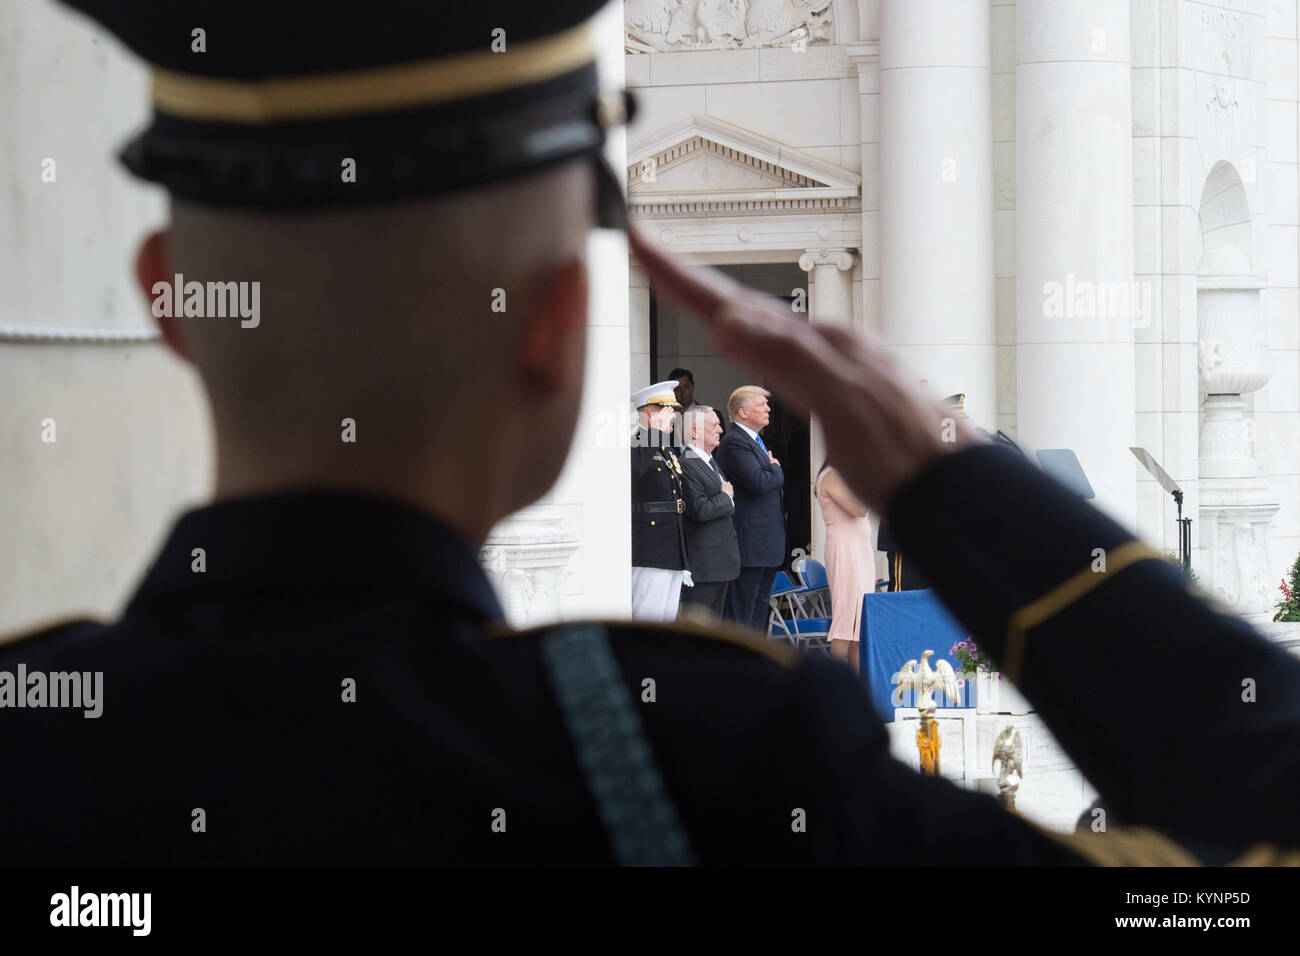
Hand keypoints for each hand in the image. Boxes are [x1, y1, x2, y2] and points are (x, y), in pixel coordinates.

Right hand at [629, 225, 980, 509]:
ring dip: (715, 303)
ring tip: (683, 286)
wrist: (955, 488)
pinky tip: (749, 345)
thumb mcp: (845, 404)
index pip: (734, 302)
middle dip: (690, 278)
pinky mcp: (838, 393)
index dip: (682, 275)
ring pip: (760, 325)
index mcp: (819, 342)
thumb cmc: (906, 453)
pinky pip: (778, 353)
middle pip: (743, 304)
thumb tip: (728, 319)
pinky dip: (747, 339)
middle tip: (646, 247)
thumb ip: (790, 359)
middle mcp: (824, 345)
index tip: (640, 238)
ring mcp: (832, 366)